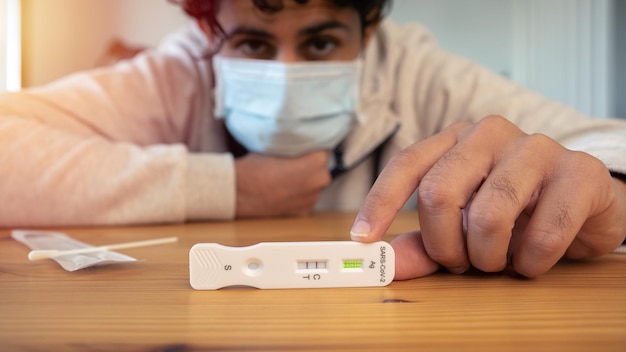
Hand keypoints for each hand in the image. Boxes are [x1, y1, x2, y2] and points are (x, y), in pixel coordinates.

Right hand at [235, 151, 330, 216]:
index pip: (323, 149)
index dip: (311, 148)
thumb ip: (295, 145)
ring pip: (314, 184)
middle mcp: (320, 181)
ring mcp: (312, 198)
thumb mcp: (278, 145)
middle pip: (321, 168)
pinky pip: (305, 198)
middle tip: (292, 162)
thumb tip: (300, 143)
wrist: (240, 191)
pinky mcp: (303, 211)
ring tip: (285, 177)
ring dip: (305, 181)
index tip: (302, 149)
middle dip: (310, 165)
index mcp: (317, 162)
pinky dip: (298, 195)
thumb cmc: (256, 167)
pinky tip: (283, 190)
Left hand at [350, 115, 625, 278]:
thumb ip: (424, 241)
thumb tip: (386, 264)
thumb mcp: (463, 225)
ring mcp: (536, 147)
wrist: (587, 204)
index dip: (380, 203)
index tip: (362, 239)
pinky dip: (531, 261)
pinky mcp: (578, 172)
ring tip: (498, 261)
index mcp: (456, 139)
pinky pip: (542, 233)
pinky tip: (533, 259)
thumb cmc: (516, 210)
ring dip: (488, 256)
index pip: (407, 164)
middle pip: (439, 192)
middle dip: (444, 244)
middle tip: (460, 263)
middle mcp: (490, 133)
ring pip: (488, 215)